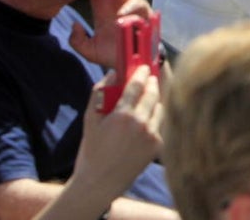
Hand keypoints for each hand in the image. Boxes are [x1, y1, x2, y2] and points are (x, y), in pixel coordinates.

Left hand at [69, 0, 154, 66]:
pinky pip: (141, 9)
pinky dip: (131, 11)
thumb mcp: (89, 50)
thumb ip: (78, 40)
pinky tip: (124, 18)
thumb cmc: (112, 55)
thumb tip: (75, 27)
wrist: (131, 68)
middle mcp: (118, 3)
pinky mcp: (146, 18)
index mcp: (103, 6)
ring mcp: (133, 9)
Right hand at [75, 65, 162, 195]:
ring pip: (160, 108)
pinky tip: (147, 120)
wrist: (99, 183)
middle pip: (153, 93)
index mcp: (123, 115)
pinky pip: (160, 125)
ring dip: (155, 101)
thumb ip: (100, 93)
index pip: (137, 85)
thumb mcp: (89, 120)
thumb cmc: (91, 151)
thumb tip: (112, 74)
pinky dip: (155, 119)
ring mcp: (152, 135)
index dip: (141, 73)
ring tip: (148, 99)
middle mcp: (141, 123)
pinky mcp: (158, 146)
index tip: (143, 67)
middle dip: (152, 83)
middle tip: (150, 78)